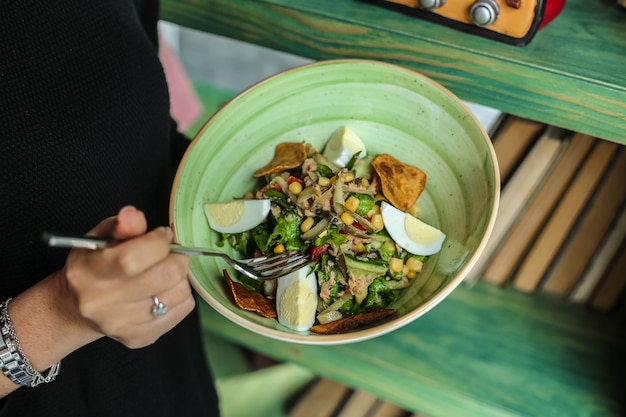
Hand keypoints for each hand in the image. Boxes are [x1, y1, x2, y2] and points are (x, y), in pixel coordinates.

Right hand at [63, 206, 194, 347]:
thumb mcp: (101, 238)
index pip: (133, 258)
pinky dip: (180, 296)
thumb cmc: (94, 265)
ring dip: (179, 278)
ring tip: (163, 273)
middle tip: (168, 254)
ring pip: (179, 293)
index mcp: (88, 272)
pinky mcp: (139, 338)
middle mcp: (101, 303)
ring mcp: (121, 325)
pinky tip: (162, 291)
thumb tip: (133, 215)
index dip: (159, 241)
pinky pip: (182, 310)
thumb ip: (122, 226)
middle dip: (176, 258)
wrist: (77, 308)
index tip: (162, 235)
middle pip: (165, 276)